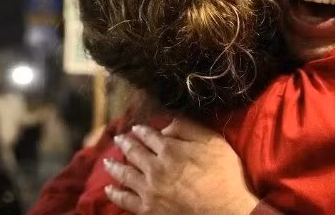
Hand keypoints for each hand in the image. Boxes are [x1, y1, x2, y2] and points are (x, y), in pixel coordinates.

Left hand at [103, 118, 259, 214]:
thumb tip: (166, 127)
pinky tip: (109, 189)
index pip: (149, 135)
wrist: (227, 210)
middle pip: (134, 152)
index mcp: (170, 149)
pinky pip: (125, 200)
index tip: (137, 128)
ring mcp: (149, 190)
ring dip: (114, 165)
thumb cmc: (225, 175)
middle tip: (119, 139)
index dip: (142, 130)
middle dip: (125, 143)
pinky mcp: (148, 209)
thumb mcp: (213, 142)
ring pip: (125, 174)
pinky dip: (115, 193)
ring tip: (107, 161)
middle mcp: (155, 167)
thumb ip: (189, 128)